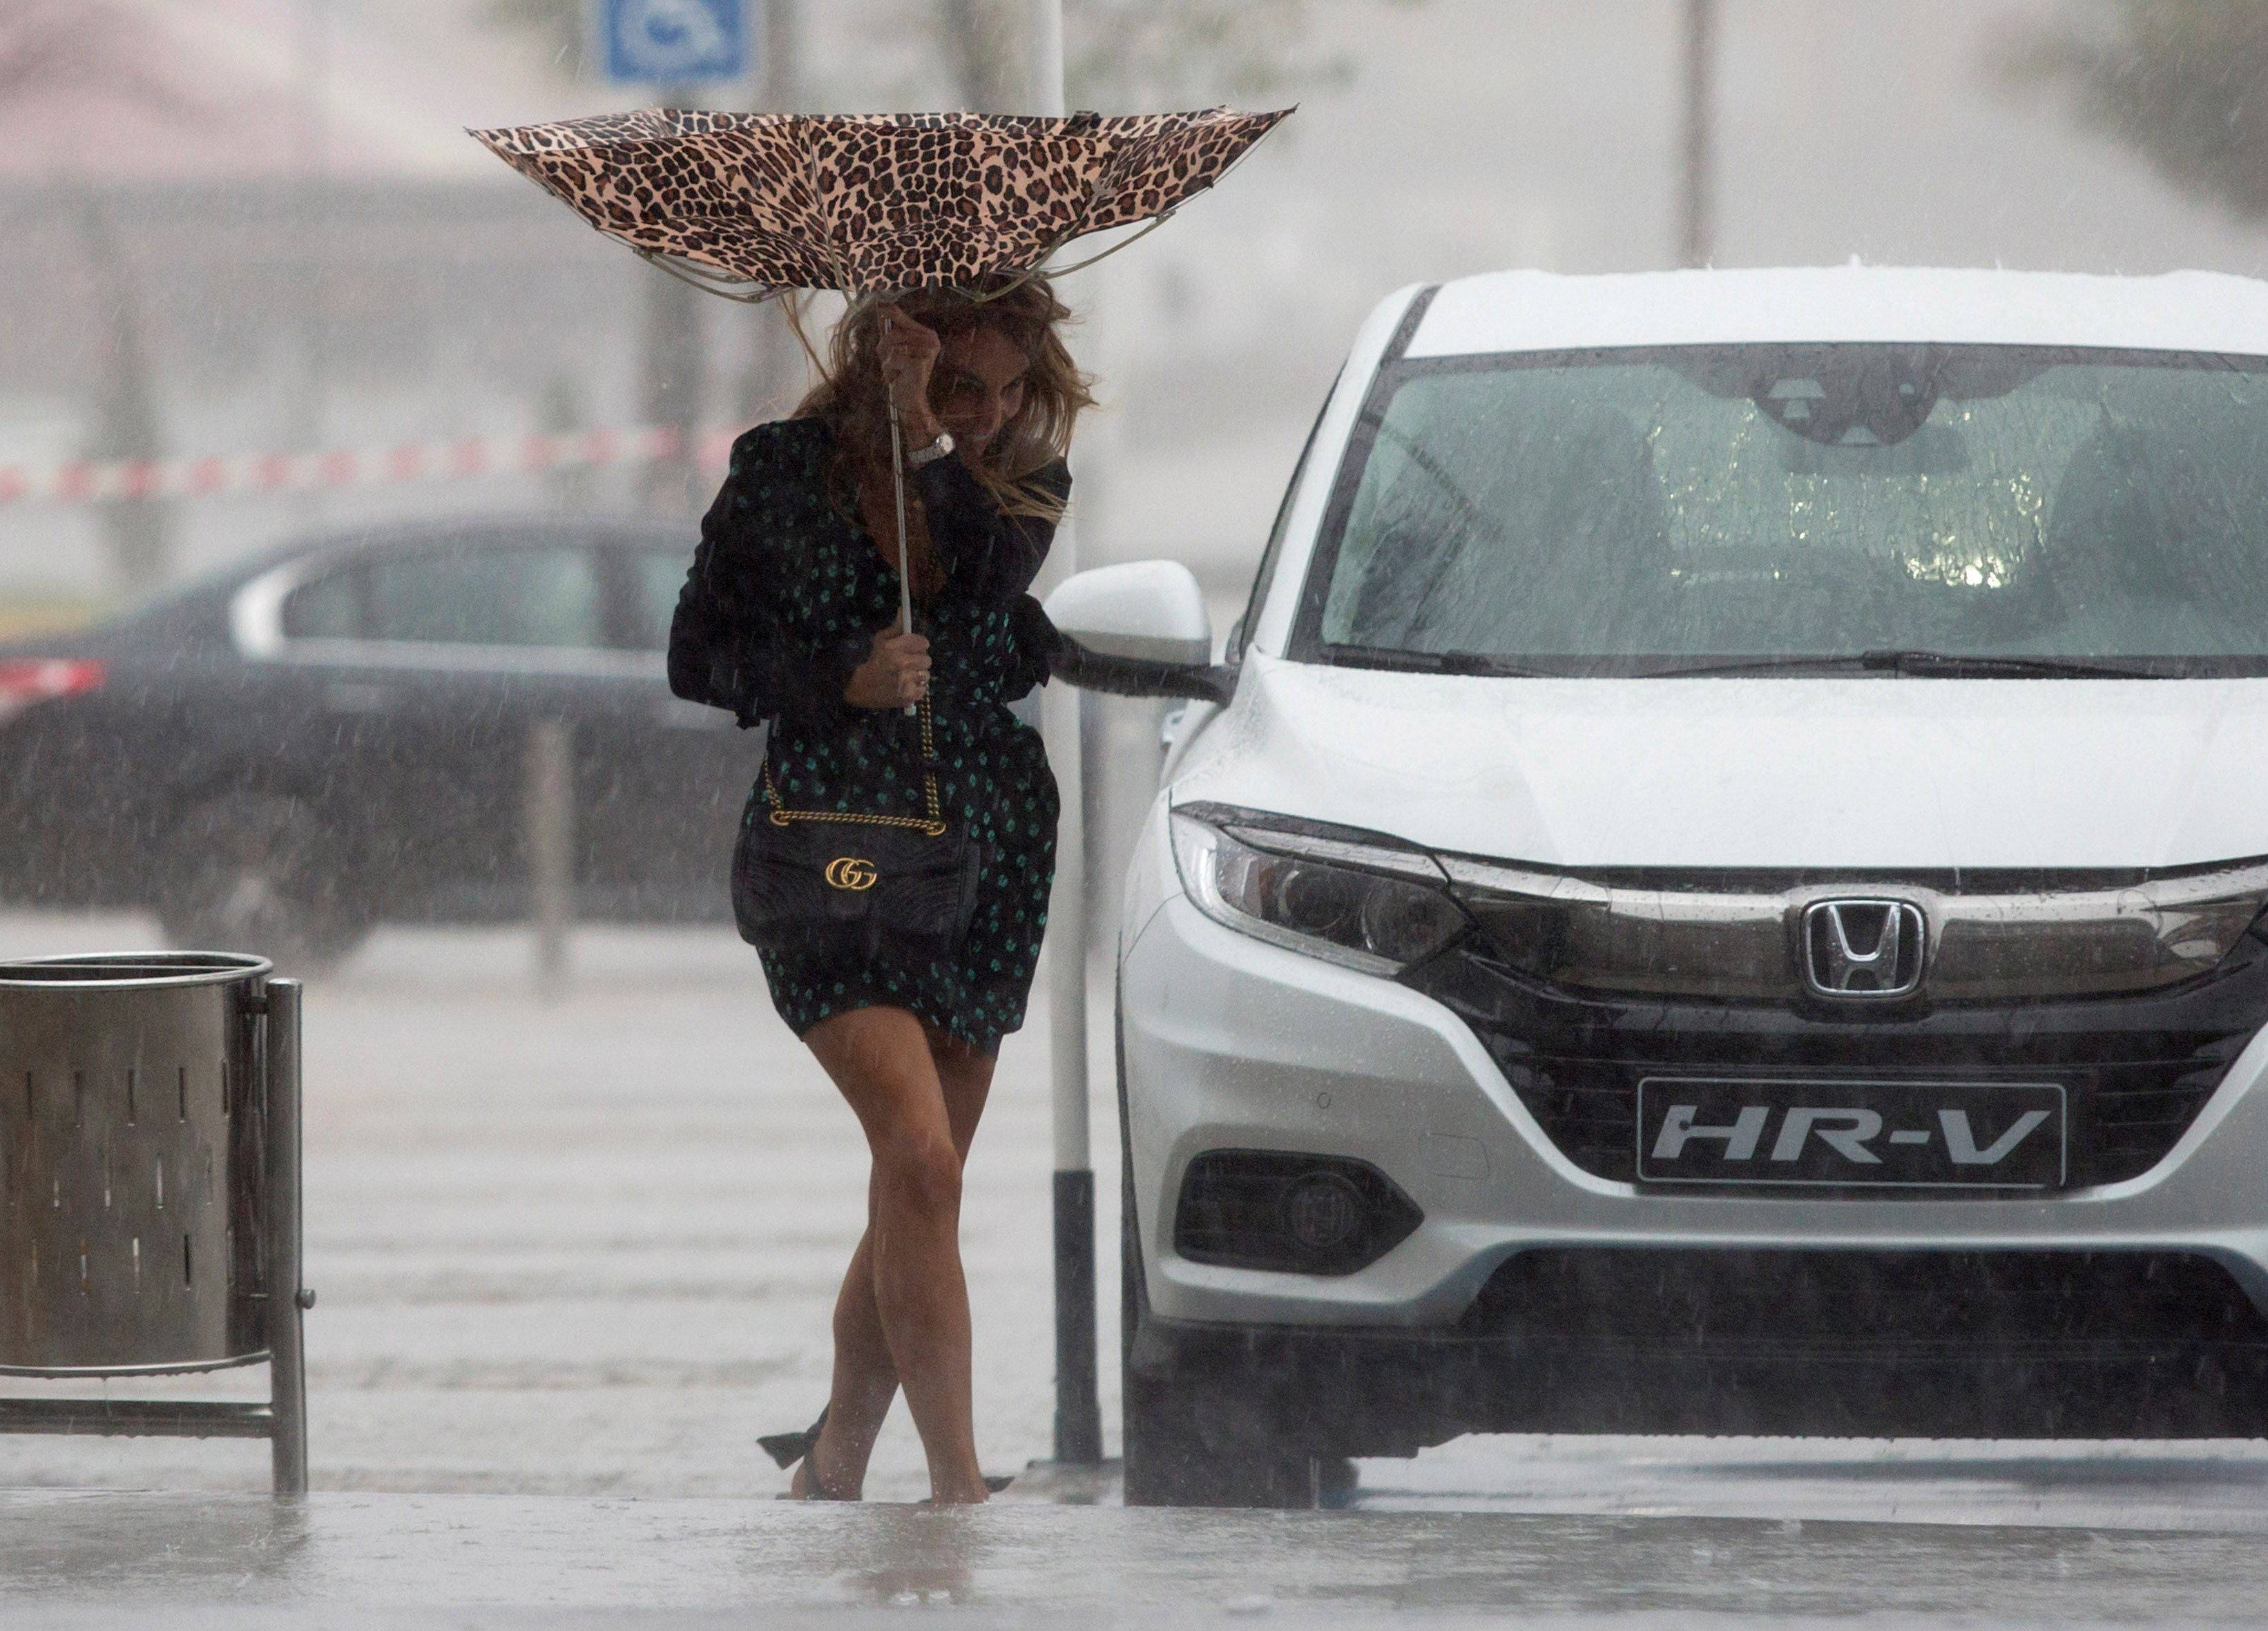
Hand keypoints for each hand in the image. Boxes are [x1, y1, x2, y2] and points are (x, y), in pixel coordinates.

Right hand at [844, 626, 930, 708]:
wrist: (862, 688)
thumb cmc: (874, 661)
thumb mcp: (881, 641)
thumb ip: (895, 627)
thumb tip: (903, 610)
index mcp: (895, 648)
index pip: (923, 643)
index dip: (919, 645)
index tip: (913, 649)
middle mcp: (902, 664)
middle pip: (927, 659)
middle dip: (919, 661)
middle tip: (908, 664)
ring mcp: (907, 682)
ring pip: (926, 674)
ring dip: (918, 675)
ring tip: (906, 676)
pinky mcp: (910, 696)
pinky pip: (924, 689)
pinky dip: (916, 689)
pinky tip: (905, 687)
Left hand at [876, 305, 944, 443]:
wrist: (909, 401)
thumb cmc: (900, 374)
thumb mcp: (893, 348)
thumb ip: (890, 328)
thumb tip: (881, 304)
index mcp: (927, 335)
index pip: (900, 317)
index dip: (888, 315)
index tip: (880, 309)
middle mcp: (931, 340)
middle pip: (893, 332)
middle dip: (884, 349)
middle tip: (890, 364)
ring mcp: (928, 351)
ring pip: (892, 344)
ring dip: (886, 360)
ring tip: (895, 371)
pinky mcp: (921, 363)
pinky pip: (894, 357)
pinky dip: (890, 368)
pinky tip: (898, 377)